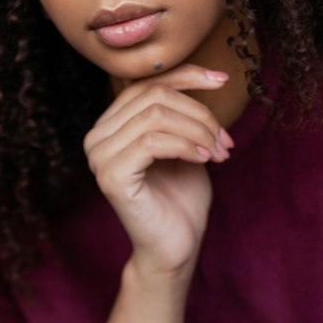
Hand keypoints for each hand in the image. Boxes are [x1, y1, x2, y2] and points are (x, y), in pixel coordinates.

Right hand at [82, 62, 234, 276]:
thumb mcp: (185, 143)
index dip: (187, 76)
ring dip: (198, 130)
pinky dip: (186, 146)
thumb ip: (181, 112)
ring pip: (155, 115)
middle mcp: (97, 136)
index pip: (147, 82)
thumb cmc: (181, 198)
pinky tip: (205, 160)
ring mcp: (99, 156)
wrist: (175, 247)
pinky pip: (152, 141)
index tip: (223, 81)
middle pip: (154, 95)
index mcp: (110, 125)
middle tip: (225, 141)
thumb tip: (206, 76)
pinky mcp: (111, 176)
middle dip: (200, 113)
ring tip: (219, 152)